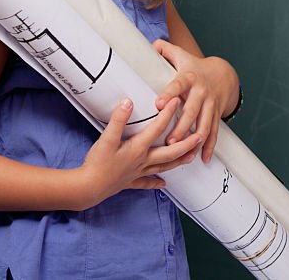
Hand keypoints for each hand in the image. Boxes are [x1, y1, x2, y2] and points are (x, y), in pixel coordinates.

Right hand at [78, 97, 199, 208]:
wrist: (87, 188)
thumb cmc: (97, 164)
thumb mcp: (106, 139)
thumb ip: (118, 120)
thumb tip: (128, 102)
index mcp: (138, 148)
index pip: (157, 128)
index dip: (168, 113)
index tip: (177, 101)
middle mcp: (142, 161)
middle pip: (170, 152)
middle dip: (186, 143)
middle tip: (200, 136)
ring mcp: (138, 173)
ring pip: (164, 167)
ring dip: (179, 161)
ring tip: (192, 157)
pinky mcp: (130, 182)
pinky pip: (147, 183)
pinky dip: (156, 183)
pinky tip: (164, 184)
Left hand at [153, 39, 238, 163]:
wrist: (224, 74)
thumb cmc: (195, 66)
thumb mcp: (181, 55)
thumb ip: (164, 50)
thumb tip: (149, 45)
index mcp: (189, 78)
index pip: (178, 85)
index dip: (169, 93)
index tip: (159, 103)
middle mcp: (201, 92)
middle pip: (192, 111)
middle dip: (181, 127)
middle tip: (169, 140)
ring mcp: (210, 105)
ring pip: (204, 125)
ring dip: (194, 140)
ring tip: (184, 154)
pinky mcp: (216, 115)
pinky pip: (214, 133)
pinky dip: (209, 146)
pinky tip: (204, 159)